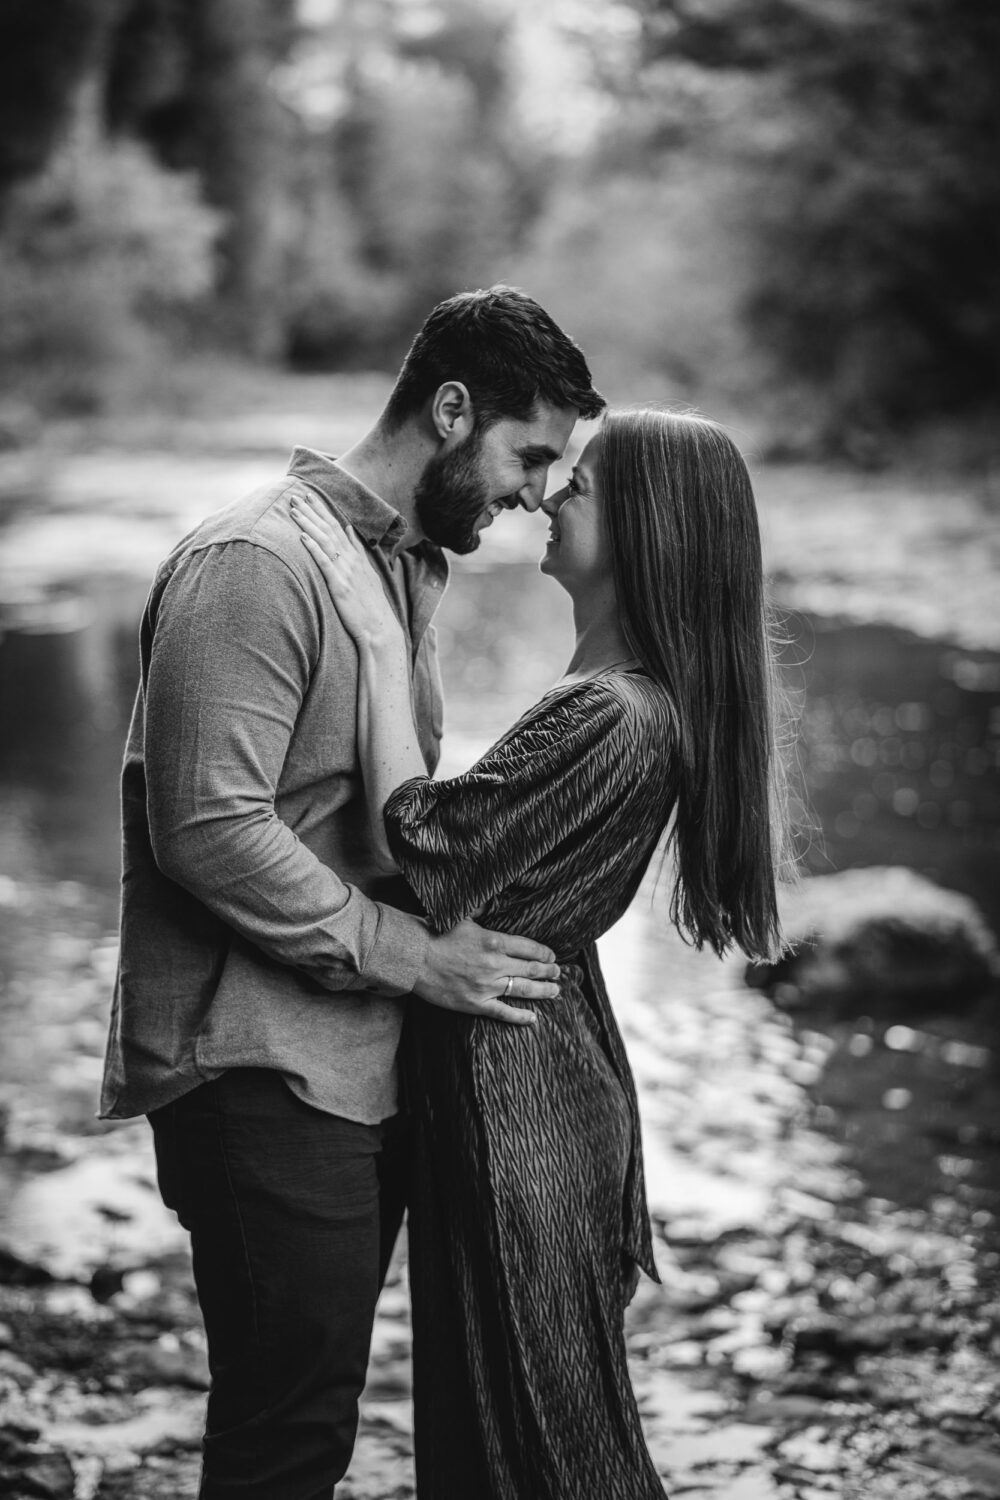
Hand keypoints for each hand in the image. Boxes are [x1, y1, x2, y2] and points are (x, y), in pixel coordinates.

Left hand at [291, 496, 400, 646]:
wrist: (380, 628)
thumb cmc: (371, 605)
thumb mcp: (367, 573)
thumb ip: (357, 550)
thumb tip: (348, 529)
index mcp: (356, 557)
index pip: (337, 527)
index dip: (322, 510)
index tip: (309, 496)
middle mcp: (351, 560)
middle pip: (328, 529)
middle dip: (311, 511)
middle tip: (295, 496)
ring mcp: (346, 572)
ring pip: (325, 541)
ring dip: (308, 524)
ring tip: (294, 510)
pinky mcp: (339, 586)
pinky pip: (325, 563)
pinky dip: (313, 549)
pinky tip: (302, 537)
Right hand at [414, 919, 560, 1024]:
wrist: (412, 957)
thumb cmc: (434, 933)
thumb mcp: (462, 916)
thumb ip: (482, 912)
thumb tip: (492, 902)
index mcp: (494, 941)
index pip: (528, 948)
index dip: (544, 953)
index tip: (552, 956)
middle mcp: (494, 964)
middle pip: (531, 969)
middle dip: (549, 971)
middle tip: (558, 973)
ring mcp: (486, 986)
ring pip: (523, 990)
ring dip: (543, 991)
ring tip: (555, 991)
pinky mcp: (475, 1003)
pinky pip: (503, 1012)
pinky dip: (520, 1016)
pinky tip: (533, 1017)